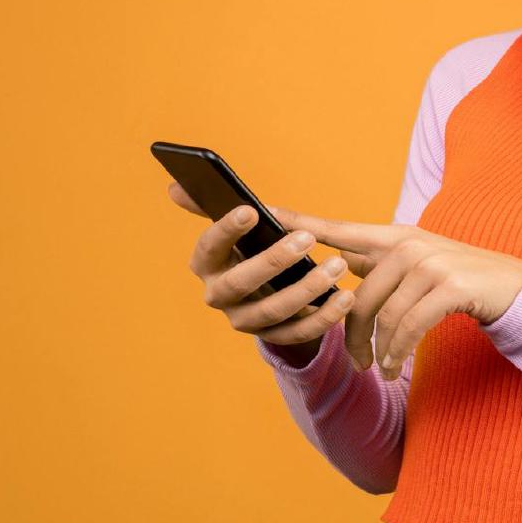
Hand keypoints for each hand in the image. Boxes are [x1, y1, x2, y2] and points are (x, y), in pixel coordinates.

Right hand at [166, 180, 355, 348]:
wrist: (265, 286)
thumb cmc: (250, 245)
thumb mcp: (236, 226)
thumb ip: (212, 204)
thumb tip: (176, 185)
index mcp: (206, 263)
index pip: (209, 247)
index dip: (225, 230)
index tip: (250, 211)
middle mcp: (218, 295)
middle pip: (241, 283)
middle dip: (274, 260)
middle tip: (307, 238)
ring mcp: (244, 320)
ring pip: (272, 311)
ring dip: (307, 289)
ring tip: (336, 265)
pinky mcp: (272, 337)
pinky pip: (297, 333)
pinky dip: (323, 317)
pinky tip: (345, 298)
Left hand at [263, 205, 521, 379]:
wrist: (516, 289)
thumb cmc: (461, 282)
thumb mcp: (419, 266)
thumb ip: (380, 262)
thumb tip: (338, 260)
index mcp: (397, 237)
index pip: (341, 230)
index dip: (304, 224)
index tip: (269, 214)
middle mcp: (410, 243)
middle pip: (358, 294)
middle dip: (351, 335)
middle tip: (354, 363)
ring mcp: (430, 262)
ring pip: (382, 315)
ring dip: (377, 351)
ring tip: (379, 368)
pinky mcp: (448, 285)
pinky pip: (406, 327)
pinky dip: (396, 352)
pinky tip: (393, 365)